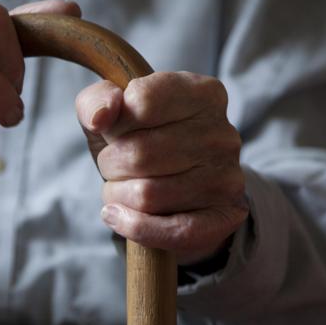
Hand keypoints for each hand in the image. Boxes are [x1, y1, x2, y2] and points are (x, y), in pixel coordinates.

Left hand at [76, 72, 247, 265]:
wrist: (176, 185)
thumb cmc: (140, 139)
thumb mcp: (113, 112)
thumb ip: (97, 100)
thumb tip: (101, 116)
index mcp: (202, 93)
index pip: (141, 101)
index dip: (114, 124)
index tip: (114, 132)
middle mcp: (222, 133)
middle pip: (140, 153)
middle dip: (111, 165)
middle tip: (113, 167)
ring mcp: (228, 177)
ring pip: (148, 195)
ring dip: (118, 196)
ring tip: (120, 189)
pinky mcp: (225, 216)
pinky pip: (172, 231)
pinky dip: (135, 227)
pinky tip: (118, 217)